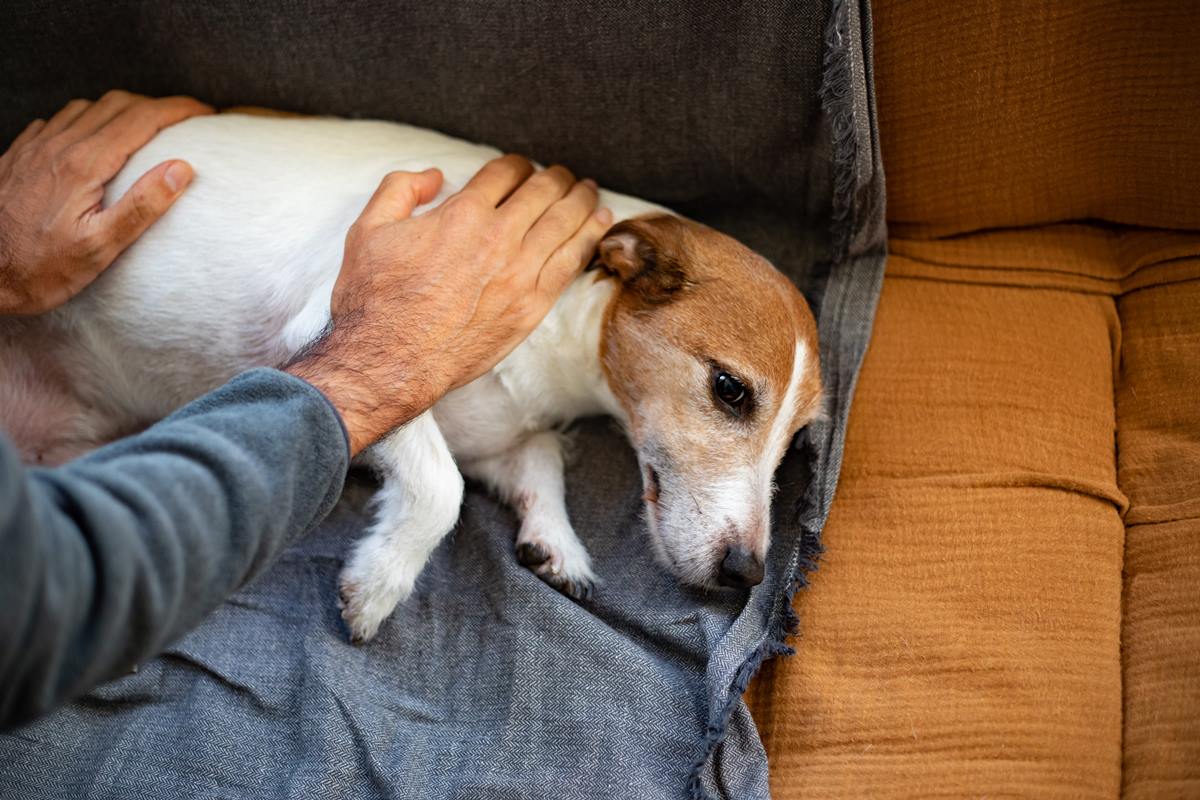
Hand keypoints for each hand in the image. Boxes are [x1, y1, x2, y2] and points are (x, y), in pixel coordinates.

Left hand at [0, 91, 212, 314]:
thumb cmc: (39, 269)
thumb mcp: (100, 248)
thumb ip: (142, 206)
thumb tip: (182, 169)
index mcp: (84, 165)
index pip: (141, 119)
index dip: (178, 109)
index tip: (206, 112)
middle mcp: (58, 146)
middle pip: (116, 104)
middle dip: (156, 104)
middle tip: (185, 119)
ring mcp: (35, 147)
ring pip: (86, 107)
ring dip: (122, 109)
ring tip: (146, 127)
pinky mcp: (18, 155)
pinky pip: (57, 121)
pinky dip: (87, 119)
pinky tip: (93, 139)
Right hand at [288, 155, 612, 455]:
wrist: (390, 362)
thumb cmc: (374, 300)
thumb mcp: (368, 229)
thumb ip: (400, 189)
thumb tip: (436, 176)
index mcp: (462, 214)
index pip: (506, 173)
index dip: (516, 164)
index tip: (519, 168)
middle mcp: (499, 239)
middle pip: (543, 192)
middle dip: (555, 177)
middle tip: (561, 175)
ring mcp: (521, 275)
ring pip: (566, 223)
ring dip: (581, 200)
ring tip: (588, 189)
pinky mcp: (532, 308)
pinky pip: (571, 263)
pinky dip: (588, 237)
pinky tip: (599, 223)